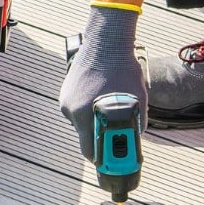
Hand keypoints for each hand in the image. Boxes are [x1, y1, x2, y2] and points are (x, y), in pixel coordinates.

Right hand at [59, 5, 146, 161]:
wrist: (107, 40)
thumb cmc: (123, 68)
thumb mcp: (137, 98)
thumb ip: (136, 122)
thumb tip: (136, 137)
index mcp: (85, 114)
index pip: (88, 150)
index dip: (101, 159)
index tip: (109, 164)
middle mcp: (71, 108)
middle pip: (84, 136)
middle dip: (98, 140)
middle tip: (114, 141)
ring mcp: (66, 98)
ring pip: (80, 122)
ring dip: (93, 123)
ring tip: (109, 114)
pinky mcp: (66, 90)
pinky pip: (77, 109)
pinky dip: (88, 110)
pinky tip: (101, 101)